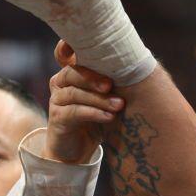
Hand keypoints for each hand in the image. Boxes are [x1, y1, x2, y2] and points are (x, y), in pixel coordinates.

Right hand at [44, 40, 123, 162]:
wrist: (77, 151)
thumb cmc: (95, 119)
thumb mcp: (104, 97)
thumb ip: (110, 80)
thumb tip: (139, 62)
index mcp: (71, 73)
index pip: (63, 54)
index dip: (67, 46)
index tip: (78, 44)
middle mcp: (60, 84)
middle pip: (72, 73)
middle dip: (93, 77)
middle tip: (111, 85)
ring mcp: (57, 101)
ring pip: (75, 93)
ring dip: (99, 99)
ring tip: (119, 105)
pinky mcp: (57, 118)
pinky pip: (75, 111)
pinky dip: (94, 113)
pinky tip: (109, 117)